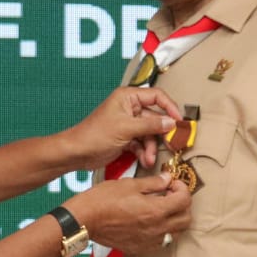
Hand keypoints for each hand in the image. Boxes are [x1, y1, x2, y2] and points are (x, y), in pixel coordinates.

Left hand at [62, 87, 183, 171]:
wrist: (77, 153)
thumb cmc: (94, 135)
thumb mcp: (126, 128)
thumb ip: (150, 124)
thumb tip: (170, 122)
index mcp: (128, 97)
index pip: (156, 96)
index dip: (170, 107)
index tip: (179, 121)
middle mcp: (129, 108)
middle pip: (155, 117)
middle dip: (162, 133)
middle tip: (173, 143)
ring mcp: (128, 124)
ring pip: (149, 133)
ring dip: (151, 147)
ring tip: (149, 159)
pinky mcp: (126, 138)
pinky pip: (141, 143)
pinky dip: (144, 152)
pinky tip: (144, 160)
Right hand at [67, 173, 190, 253]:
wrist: (84, 220)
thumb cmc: (104, 199)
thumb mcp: (130, 184)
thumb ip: (153, 183)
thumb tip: (168, 179)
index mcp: (156, 211)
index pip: (184, 200)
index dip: (182, 188)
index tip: (173, 184)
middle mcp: (156, 229)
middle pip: (186, 220)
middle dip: (183, 205)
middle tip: (171, 195)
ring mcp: (148, 241)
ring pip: (175, 233)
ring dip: (175, 219)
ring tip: (162, 209)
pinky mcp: (139, 248)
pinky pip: (160, 242)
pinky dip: (162, 231)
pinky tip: (150, 221)